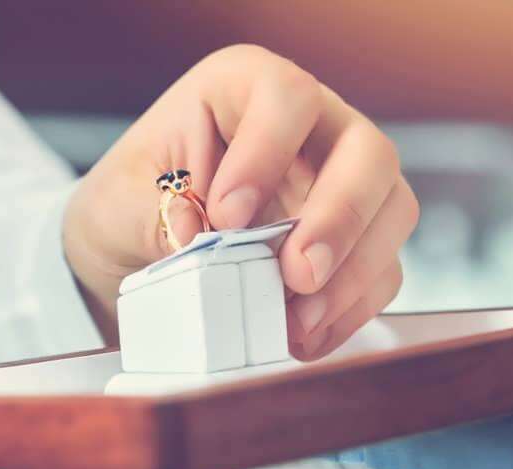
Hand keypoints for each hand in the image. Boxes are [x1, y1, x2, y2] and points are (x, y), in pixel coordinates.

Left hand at [65, 44, 418, 358]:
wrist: (132, 252)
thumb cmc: (130, 205)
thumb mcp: (120, 202)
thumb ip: (157, 216)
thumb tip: (201, 241)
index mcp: (245, 88)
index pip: (287, 99)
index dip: (267, 154)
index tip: (226, 217)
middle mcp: (311, 127)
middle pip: (367, 154)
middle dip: (339, 219)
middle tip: (299, 275)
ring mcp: (340, 183)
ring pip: (392, 213)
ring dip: (353, 275)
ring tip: (296, 322)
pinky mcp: (351, 240)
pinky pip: (380, 271)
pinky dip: (348, 309)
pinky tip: (303, 336)